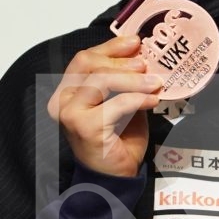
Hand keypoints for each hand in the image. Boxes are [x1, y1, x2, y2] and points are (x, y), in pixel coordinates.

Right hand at [46, 35, 164, 178]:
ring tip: (155, 83)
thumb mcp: (123, 103)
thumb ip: (126, 82)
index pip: (84, 59)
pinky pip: (116, 104)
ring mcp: (71, 114)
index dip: (110, 47)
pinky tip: (152, 101)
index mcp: (69, 91)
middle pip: (89, 65)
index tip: (135, 42)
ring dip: (133, 80)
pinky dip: (137, 99)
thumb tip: (143, 57)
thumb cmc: (118, 140)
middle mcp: (63, 100)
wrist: (115, 176)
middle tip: (146, 65)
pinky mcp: (85, 127)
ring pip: (101, 81)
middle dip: (121, 62)